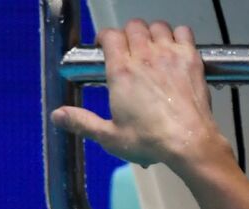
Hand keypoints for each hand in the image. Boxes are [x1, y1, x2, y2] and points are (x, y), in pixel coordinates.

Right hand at [50, 19, 227, 170]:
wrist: (189, 142)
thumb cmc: (151, 140)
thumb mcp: (111, 136)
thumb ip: (83, 122)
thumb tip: (57, 115)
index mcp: (121, 71)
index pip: (109, 35)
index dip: (105, 38)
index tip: (106, 48)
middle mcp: (144, 57)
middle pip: (133, 26)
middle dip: (129, 35)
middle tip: (130, 51)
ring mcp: (169, 55)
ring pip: (157, 27)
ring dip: (152, 34)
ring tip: (152, 49)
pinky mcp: (191, 59)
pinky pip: (184, 32)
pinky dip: (178, 35)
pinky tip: (175, 48)